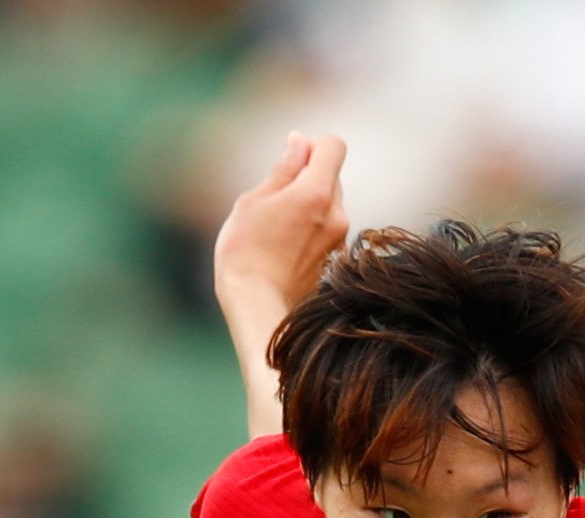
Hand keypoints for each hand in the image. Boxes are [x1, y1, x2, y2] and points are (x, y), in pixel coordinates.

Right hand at [215, 132, 348, 334]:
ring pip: (329, 204)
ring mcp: (339, 239)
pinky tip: (285, 249)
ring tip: (277, 230)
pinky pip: (326, 230)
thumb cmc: (245, 252)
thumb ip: (283, 169)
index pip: (334, 146)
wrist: (257, 308)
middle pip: (331, 175)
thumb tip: (300, 142)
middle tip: (275, 200)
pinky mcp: (335, 260)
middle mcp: (336, 214)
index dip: (312, 146)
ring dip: (308, 205)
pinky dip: (310, 229)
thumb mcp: (254, 201)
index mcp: (316, 192)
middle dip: (307, 177)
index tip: (291, 161)